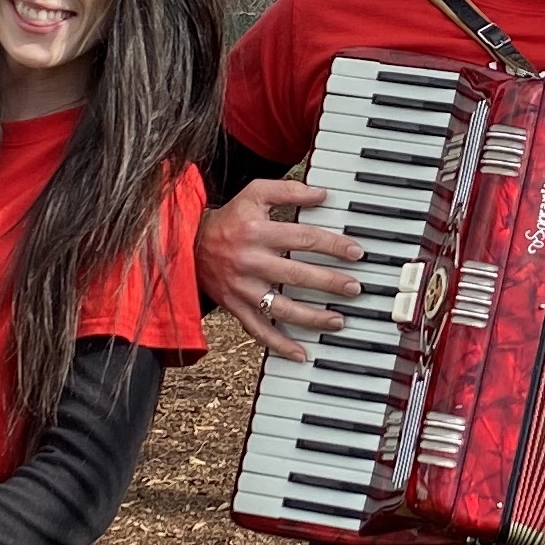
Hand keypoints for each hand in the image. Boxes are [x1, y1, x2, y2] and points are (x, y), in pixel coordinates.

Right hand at [199, 177, 365, 359]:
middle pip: (296, 275)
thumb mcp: (254, 194)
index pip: (303, 238)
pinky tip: (301, 353)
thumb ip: (288, 191)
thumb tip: (322, 194)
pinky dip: (280, 345)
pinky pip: (259, 331)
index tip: (356, 253)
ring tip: (338, 321)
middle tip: (354, 288)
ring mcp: (242, 288)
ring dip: (312, 317)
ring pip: (281, 308)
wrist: (188, 244)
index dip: (333, 246)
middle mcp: (250, 262)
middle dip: (329, 283)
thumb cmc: (229, 220)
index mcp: (257, 232)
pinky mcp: (235, 307)